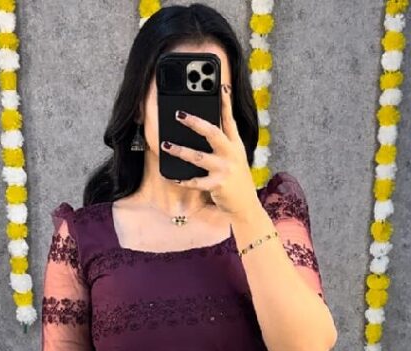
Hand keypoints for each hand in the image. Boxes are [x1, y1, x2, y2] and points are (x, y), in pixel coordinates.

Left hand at [164, 83, 258, 219]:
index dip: (226, 102)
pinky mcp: (218, 185)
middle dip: (195, 122)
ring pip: (198, 157)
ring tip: (165, 144)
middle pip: (212, 133)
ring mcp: (225, 170)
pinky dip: (183, 180)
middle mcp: (231, 154)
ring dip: (180, 150)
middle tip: (178, 114)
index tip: (221, 85)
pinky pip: (196, 182)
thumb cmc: (235, 180)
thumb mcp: (235, 158)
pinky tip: (172, 177)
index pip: (230, 120)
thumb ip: (223, 144)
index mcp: (236, 145)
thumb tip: (202, 128)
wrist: (245, 206)